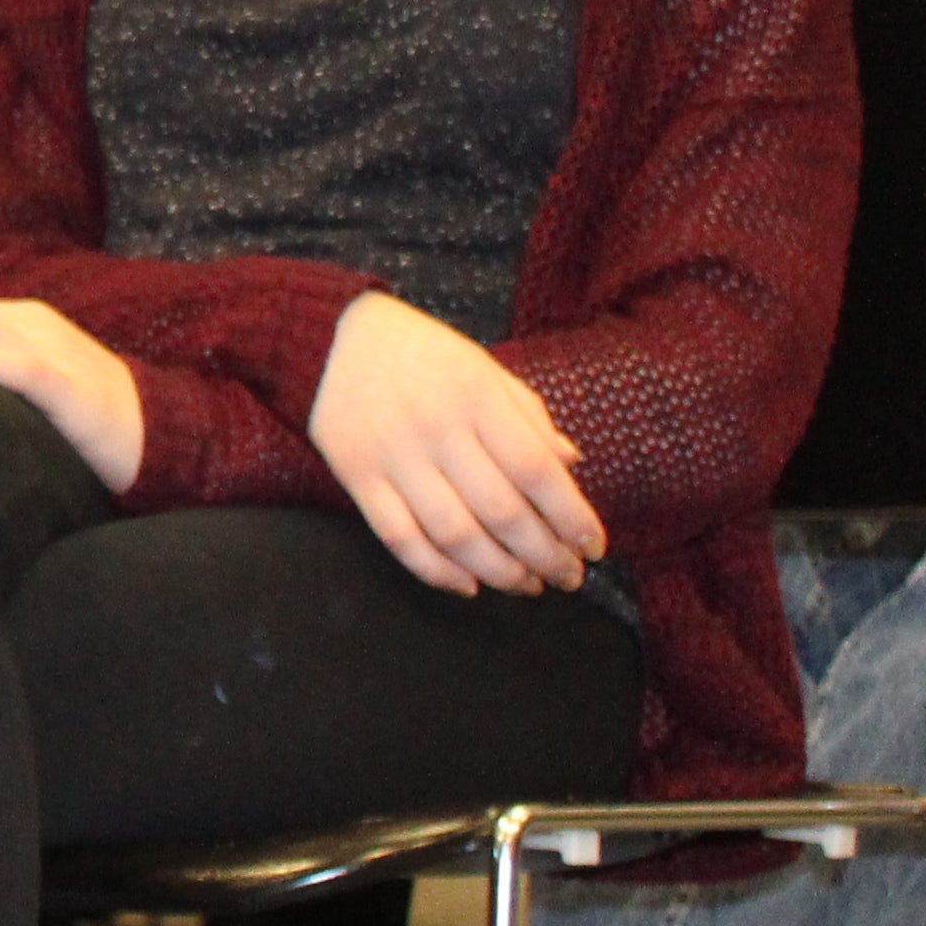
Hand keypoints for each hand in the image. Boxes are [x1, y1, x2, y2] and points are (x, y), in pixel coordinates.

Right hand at [309, 293, 602, 597]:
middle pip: (500, 511)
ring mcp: (392, 456)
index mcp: (476, 396)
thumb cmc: (423, 355)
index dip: (571, 517)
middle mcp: (436, 429)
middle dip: (544, 556)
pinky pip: (399, 538)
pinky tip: (468, 584)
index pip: (536, 470)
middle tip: (568, 577)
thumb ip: (529, 416)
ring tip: (527, 585)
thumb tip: (572, 464)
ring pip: (453, 534)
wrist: (331, 340)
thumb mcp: (485, 369)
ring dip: (498, 571)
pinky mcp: (356, 477)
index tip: (594, 547)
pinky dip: (436, 571)